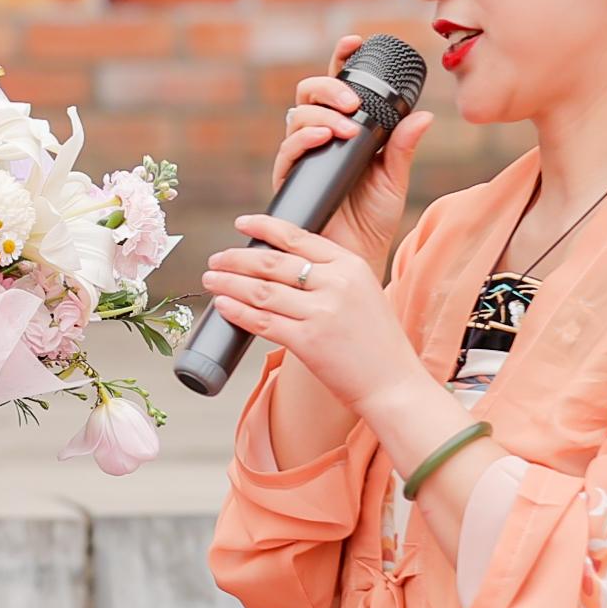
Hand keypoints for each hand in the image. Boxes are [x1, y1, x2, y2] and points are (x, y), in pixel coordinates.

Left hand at [201, 212, 430, 416]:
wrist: (395, 384)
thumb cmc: (376, 341)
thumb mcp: (363, 293)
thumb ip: (331, 275)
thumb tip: (280, 263)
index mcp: (352, 265)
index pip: (298, 237)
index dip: (264, 227)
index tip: (242, 223)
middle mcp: (336, 284)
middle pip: (272, 262)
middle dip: (236, 259)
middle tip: (216, 260)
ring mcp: (321, 313)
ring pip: (261, 291)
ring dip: (229, 283)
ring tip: (211, 280)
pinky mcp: (308, 342)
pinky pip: (261, 322)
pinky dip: (236, 312)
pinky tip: (222, 305)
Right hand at [269, 33, 434, 275]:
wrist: (355, 258)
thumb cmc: (373, 220)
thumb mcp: (395, 178)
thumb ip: (403, 147)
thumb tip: (424, 115)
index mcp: (345, 132)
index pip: (338, 88)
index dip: (342, 61)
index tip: (356, 42)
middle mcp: (318, 138)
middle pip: (309, 94)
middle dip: (329, 87)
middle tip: (352, 101)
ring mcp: (302, 157)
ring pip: (298, 116)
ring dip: (322, 114)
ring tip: (346, 126)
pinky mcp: (291, 179)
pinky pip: (289, 150)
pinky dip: (304, 138)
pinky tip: (324, 137)